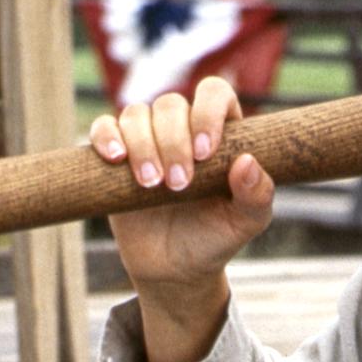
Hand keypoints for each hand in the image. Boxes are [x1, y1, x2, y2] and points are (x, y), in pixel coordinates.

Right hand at [88, 75, 272, 290]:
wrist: (175, 268)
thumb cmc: (215, 238)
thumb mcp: (245, 223)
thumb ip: (257, 195)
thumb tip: (248, 162)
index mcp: (220, 132)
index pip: (214, 93)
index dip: (208, 113)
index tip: (205, 152)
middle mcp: (182, 127)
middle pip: (171, 104)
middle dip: (173, 142)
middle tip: (179, 184)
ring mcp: (147, 138)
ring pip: (136, 114)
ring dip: (142, 144)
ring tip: (151, 183)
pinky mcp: (116, 155)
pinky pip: (104, 127)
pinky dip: (106, 136)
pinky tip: (117, 159)